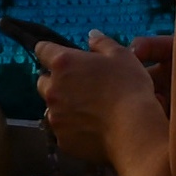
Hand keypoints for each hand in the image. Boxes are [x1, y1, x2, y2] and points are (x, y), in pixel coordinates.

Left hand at [27, 29, 162, 175]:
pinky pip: (62, 130)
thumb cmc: (128, 87)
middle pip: (43, 81)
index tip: (59, 56)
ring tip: (88, 110)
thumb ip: (102, 43)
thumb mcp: (121, 56)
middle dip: (55, 81)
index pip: (42, 50)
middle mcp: (53, 90)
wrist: (132, 129)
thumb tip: (91, 36)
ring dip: (63, 106)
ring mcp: (55, 117)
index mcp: (64, 64)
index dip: (50, 51)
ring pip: (52, 108)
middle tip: (78, 85)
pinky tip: (92, 128)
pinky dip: (72, 128)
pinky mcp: (62, 140)